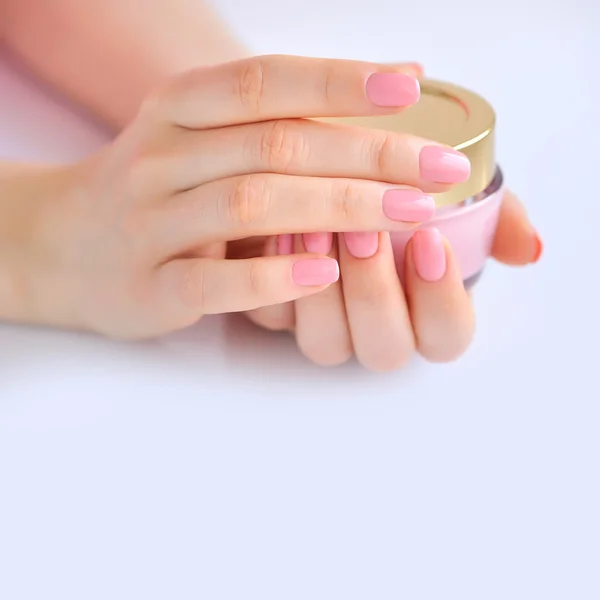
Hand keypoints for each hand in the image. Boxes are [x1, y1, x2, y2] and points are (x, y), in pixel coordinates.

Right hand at [13, 55, 465, 338]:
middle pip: (275, 145)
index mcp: (179, 109)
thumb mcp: (203, 134)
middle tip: (439, 170)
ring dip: (338, 209)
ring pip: (251, 205)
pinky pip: (213, 281)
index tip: (409, 92)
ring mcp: (150, 223)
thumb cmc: (156, 188)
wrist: (61, 245)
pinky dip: (274, 276)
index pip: (266, 83)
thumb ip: (288, 113)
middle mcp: (161, 156)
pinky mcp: (148, 286)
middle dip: (366, 156)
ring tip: (409, 215)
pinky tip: (329, 272)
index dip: (339, 82)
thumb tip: (399, 79)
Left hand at [240, 191, 540, 370]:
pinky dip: (275, 280)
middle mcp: (375, 329)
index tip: (429, 240)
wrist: (328, 173)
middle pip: (385, 349)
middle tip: (364, 231)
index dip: (442, 300)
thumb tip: (529, 248)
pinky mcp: (277, 312)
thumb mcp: (451, 193)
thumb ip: (496, 219)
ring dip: (323, 291)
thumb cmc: (397, 189)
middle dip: (375, 292)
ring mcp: (325, 327)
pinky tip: (275, 231)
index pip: (447, 336)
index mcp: (425, 312)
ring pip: (326, 344)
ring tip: (315, 226)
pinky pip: (275, 318)